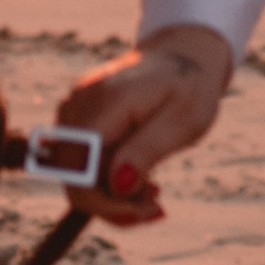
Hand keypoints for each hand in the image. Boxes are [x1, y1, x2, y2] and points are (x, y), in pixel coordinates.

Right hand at [53, 24, 231, 226]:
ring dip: (111, 195)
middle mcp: (81, 102)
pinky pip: (81, 162)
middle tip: (155, 204)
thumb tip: (117, 185)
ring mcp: (75, 107)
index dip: (105, 202)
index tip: (147, 209)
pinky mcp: (78, 116)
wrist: (184, 54)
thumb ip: (147, 150)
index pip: (80, 167)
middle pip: (74, 177)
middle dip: (112, 204)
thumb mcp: (184, 122)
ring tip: (151, 188)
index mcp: (108, 101)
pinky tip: (137, 175)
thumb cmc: (190, 87)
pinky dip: (107, 180)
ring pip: (75, 175)